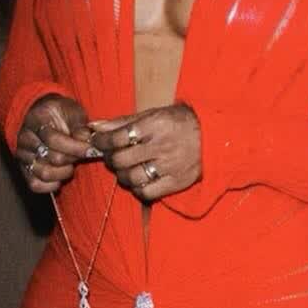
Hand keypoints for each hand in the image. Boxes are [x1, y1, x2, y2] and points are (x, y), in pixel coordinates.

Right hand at [15, 94, 92, 194]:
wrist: (45, 119)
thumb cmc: (62, 115)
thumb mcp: (74, 113)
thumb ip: (80, 126)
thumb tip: (86, 139)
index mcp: (37, 119)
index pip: (53, 139)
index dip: (75, 148)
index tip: (90, 149)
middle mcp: (25, 137)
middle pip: (52, 158)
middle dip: (72, 159)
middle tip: (79, 155)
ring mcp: (22, 155)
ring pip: (44, 174)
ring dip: (63, 173)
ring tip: (70, 164)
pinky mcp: (23, 170)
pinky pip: (36, 185)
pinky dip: (52, 185)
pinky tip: (60, 175)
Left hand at [88, 103, 202, 201]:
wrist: (213, 136)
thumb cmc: (178, 122)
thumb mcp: (152, 115)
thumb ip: (122, 122)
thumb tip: (94, 126)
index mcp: (155, 125)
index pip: (118, 137)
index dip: (102, 141)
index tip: (98, 142)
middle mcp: (162, 146)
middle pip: (121, 159)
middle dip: (109, 159)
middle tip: (111, 156)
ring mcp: (169, 166)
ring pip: (131, 178)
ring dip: (121, 175)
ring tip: (124, 169)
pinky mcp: (176, 182)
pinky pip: (146, 192)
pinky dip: (137, 189)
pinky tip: (138, 181)